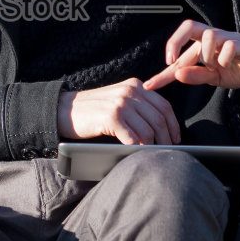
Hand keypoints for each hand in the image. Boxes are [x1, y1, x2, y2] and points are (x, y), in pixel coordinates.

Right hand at [58, 79, 180, 145]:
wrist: (63, 109)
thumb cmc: (92, 110)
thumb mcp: (118, 99)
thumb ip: (137, 105)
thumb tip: (160, 127)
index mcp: (135, 86)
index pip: (163, 105)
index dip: (173, 124)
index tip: (176, 138)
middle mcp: (130, 92)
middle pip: (159, 118)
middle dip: (167, 137)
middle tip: (168, 150)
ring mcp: (120, 104)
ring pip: (148, 129)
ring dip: (153, 145)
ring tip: (153, 154)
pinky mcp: (111, 117)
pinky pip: (132, 137)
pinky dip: (138, 148)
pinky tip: (137, 153)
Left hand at [143, 20, 239, 90]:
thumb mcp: (214, 78)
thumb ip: (197, 76)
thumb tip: (177, 75)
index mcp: (204, 46)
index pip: (180, 55)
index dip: (164, 72)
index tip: (150, 86)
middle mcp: (214, 37)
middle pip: (189, 26)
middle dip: (175, 41)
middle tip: (170, 61)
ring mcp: (229, 38)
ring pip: (208, 35)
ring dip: (206, 53)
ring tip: (214, 66)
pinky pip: (229, 45)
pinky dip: (224, 56)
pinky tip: (226, 65)